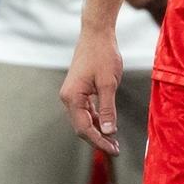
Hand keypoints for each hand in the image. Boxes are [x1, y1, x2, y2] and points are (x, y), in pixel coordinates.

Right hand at [60, 27, 125, 154]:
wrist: (96, 34)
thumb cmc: (103, 55)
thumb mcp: (109, 84)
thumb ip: (108, 109)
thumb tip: (109, 131)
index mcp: (72, 97)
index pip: (84, 128)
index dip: (99, 141)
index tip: (113, 150)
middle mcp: (68, 97)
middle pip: (81, 127)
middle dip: (98, 139)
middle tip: (116, 150)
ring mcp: (72, 94)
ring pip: (83, 120)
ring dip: (98, 130)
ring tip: (114, 141)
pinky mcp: (78, 90)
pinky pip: (86, 110)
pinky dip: (97, 119)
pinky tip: (108, 125)